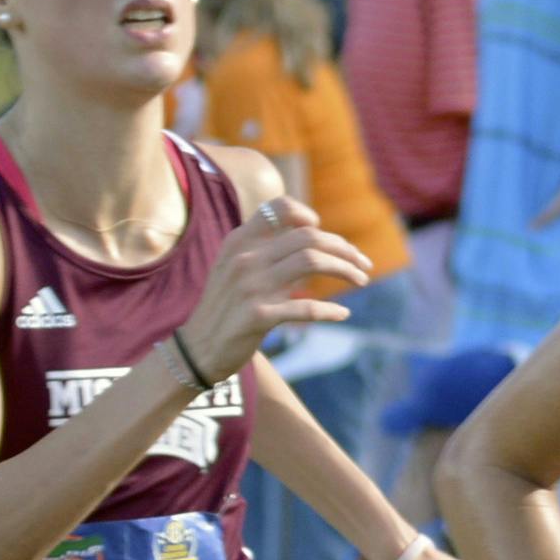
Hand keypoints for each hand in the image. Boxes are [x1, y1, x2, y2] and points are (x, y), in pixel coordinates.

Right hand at [179, 195, 371, 383]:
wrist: (196, 351)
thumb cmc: (224, 309)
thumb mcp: (235, 269)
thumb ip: (264, 252)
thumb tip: (310, 240)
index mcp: (239, 242)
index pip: (278, 208)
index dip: (306, 214)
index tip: (322, 229)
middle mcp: (245, 258)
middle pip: (308, 236)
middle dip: (344, 248)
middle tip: (363, 264)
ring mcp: (250, 286)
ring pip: (311, 262)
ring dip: (345, 269)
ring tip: (362, 280)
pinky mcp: (257, 316)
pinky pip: (305, 307)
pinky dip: (330, 310)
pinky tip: (343, 315)